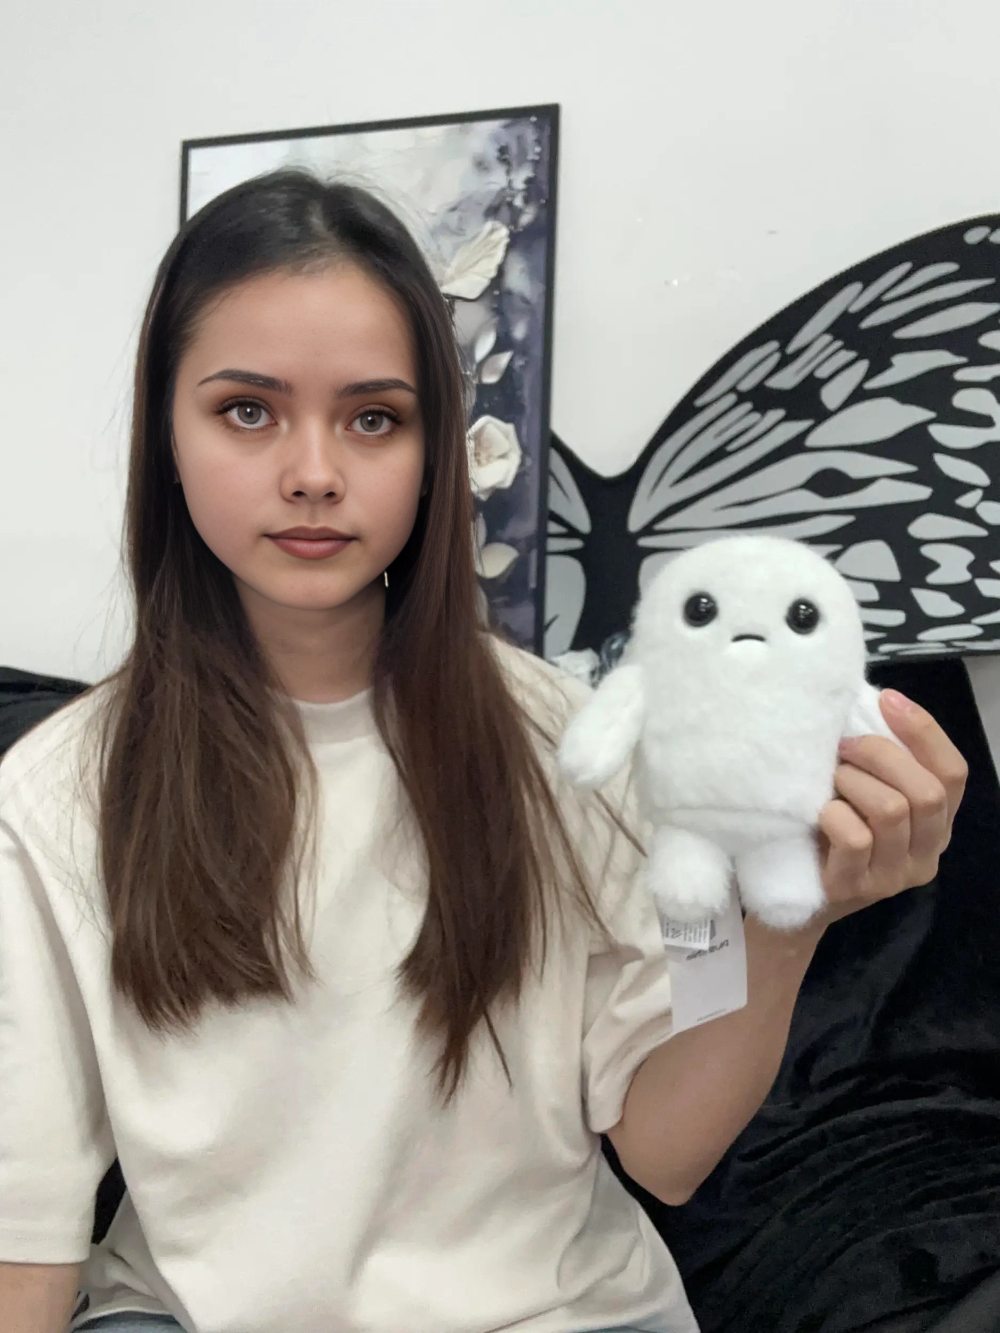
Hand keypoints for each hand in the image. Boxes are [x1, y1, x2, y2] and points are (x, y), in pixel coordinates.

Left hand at [814, 689, 967, 928]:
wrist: (796, 892)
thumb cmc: (834, 828)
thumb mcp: (868, 793)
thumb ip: (885, 764)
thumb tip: (879, 704)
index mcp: (938, 823)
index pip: (953, 772)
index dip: (924, 731)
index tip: (887, 699)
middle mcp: (927, 852)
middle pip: (926, 792)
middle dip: (880, 755)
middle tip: (843, 748)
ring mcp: (894, 876)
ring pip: (891, 811)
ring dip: (854, 782)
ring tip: (831, 779)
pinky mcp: (856, 888)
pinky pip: (854, 838)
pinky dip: (833, 814)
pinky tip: (820, 814)